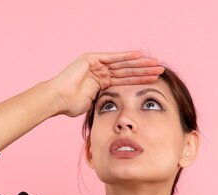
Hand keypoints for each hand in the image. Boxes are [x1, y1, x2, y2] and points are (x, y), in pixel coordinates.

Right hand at [47, 51, 164, 117]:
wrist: (57, 99)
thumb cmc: (70, 106)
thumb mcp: (93, 106)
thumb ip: (104, 105)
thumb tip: (115, 116)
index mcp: (102, 82)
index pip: (125, 80)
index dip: (140, 81)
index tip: (155, 81)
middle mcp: (100, 71)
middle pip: (127, 70)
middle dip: (144, 70)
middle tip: (161, 69)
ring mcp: (96, 64)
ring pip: (122, 64)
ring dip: (139, 63)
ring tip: (155, 63)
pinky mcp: (92, 59)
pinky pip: (113, 58)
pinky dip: (126, 56)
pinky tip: (140, 56)